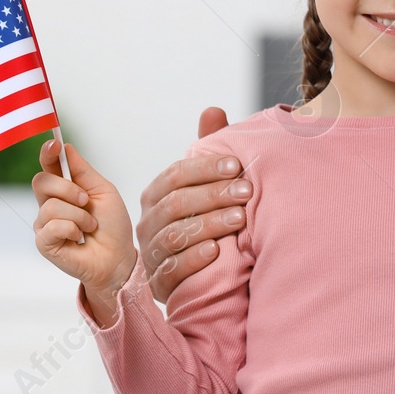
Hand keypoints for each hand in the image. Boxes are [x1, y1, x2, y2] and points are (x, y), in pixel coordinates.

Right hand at [32, 140, 135, 325]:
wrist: (118, 257)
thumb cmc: (112, 225)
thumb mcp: (103, 191)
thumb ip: (83, 171)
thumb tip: (65, 147)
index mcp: (65, 188)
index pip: (48, 165)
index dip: (47, 153)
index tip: (53, 144)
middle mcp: (50, 203)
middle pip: (41, 181)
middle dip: (68, 188)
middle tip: (86, 201)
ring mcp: (45, 223)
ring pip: (50, 206)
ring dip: (79, 215)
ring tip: (90, 226)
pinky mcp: (44, 242)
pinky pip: (51, 226)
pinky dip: (72, 229)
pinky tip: (80, 238)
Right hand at [135, 106, 251, 302]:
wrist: (202, 273)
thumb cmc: (206, 217)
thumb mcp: (208, 185)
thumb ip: (209, 150)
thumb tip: (212, 110)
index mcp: (157, 194)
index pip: (175, 175)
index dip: (205, 168)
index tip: (236, 164)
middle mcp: (148, 222)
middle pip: (177, 203)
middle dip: (214, 195)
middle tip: (246, 191)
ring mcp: (151, 253)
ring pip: (176, 235)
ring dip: (210, 224)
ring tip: (240, 219)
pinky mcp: (159, 284)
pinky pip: (172, 270)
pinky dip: (194, 260)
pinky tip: (217, 251)